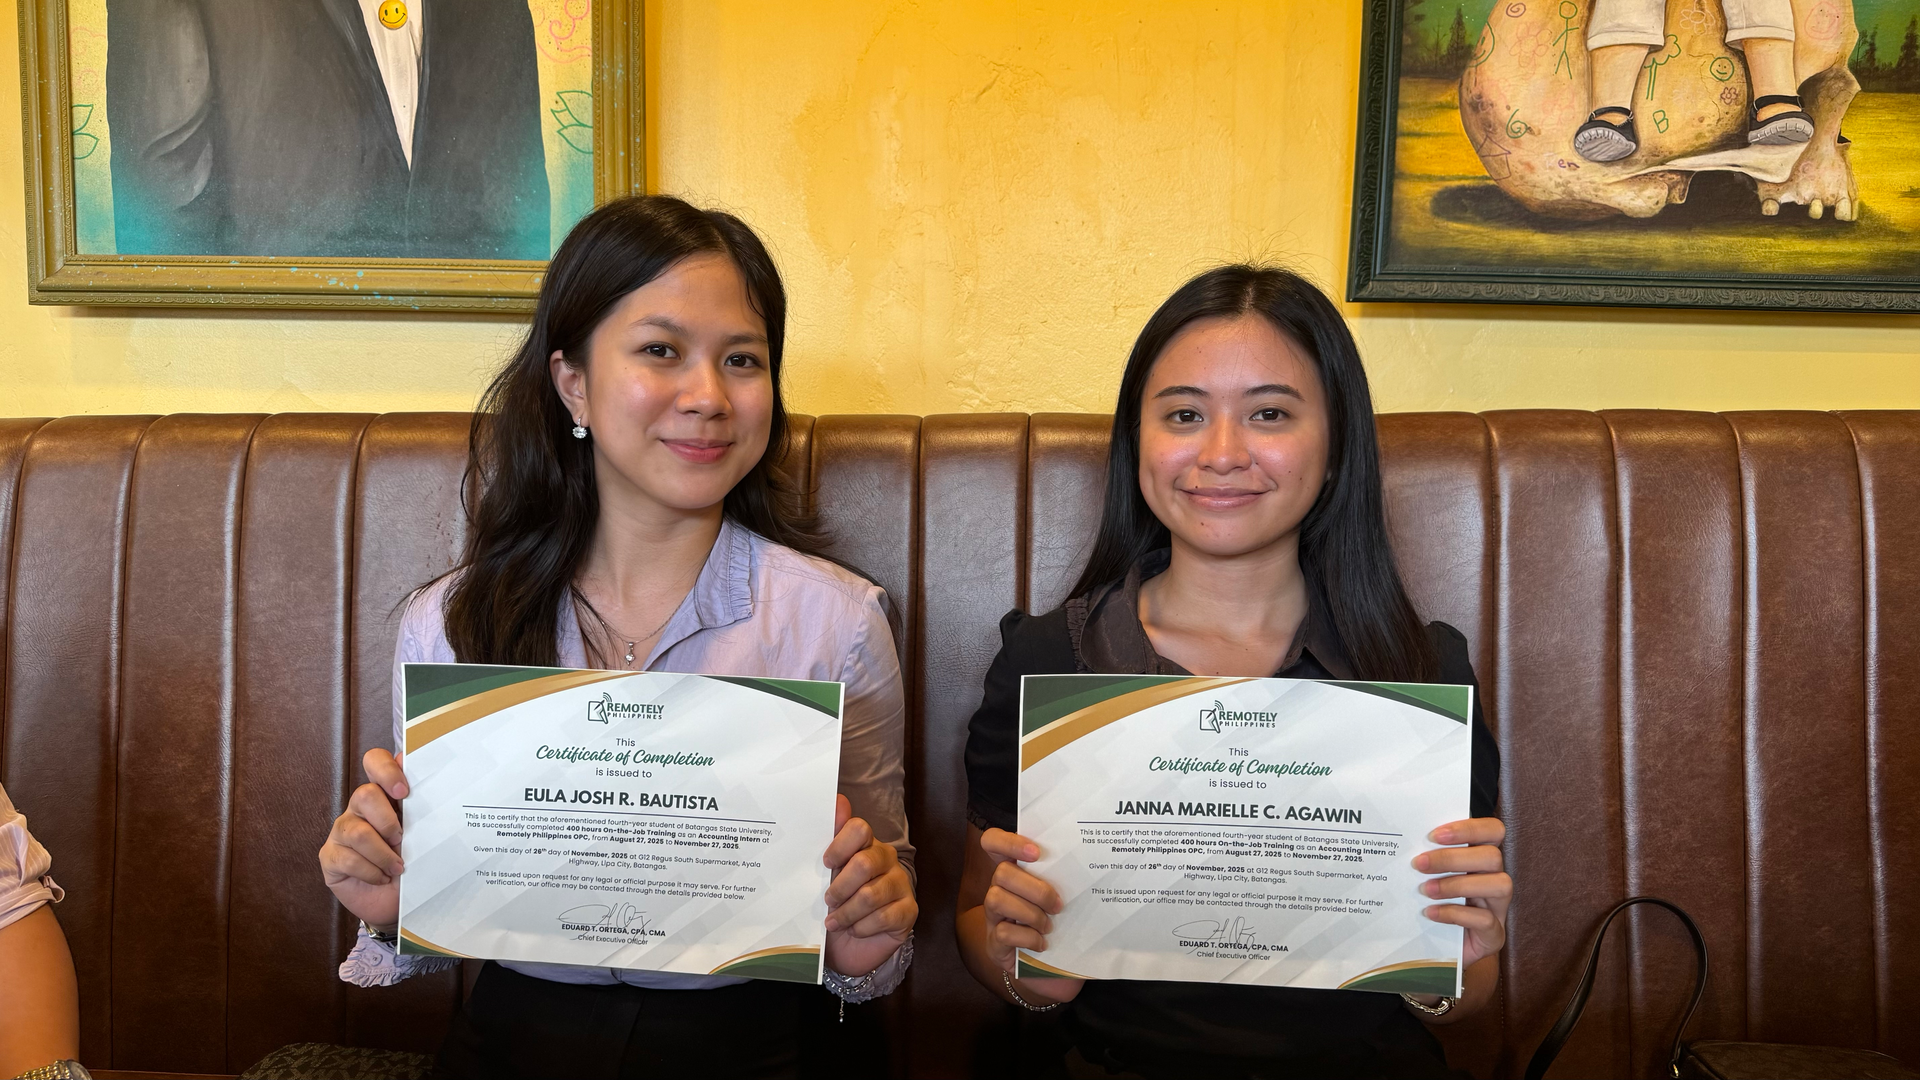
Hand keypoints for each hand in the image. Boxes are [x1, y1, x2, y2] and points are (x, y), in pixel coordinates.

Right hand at [318, 748, 408, 931]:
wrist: (397, 903)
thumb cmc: (413, 865)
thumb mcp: (423, 837)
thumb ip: (423, 809)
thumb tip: (434, 779)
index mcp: (385, 796)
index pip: (375, 762)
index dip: (386, 770)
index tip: (404, 791)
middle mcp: (360, 809)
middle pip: (364, 794)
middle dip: (387, 820)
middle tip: (402, 839)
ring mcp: (342, 831)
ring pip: (357, 831)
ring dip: (383, 854)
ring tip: (398, 868)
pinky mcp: (330, 856)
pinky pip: (348, 859)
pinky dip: (371, 872)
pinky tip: (381, 878)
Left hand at [822, 794, 915, 977]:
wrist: (848, 945)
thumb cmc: (837, 905)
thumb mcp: (826, 877)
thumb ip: (831, 840)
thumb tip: (838, 799)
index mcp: (866, 845)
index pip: (859, 829)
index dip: (840, 845)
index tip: (826, 863)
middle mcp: (887, 859)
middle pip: (864, 863)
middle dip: (840, 887)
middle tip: (828, 901)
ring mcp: (901, 884)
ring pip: (870, 895)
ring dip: (847, 913)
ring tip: (834, 922)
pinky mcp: (909, 910)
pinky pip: (883, 917)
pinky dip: (862, 927)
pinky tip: (855, 930)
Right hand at [978, 828, 1071, 978]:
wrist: (1049, 969)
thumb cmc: (1058, 925)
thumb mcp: (1061, 899)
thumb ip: (1064, 880)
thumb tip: (1091, 862)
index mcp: (1015, 872)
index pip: (993, 842)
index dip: (1008, 841)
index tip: (1036, 852)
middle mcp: (998, 889)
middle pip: (1001, 872)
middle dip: (1035, 889)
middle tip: (1058, 905)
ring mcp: (993, 917)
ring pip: (995, 899)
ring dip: (1030, 913)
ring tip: (1049, 926)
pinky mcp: (994, 942)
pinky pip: (1003, 932)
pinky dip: (1027, 937)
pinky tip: (1042, 943)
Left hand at [1414, 817, 1509, 970]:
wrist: (1435, 953)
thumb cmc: (1430, 905)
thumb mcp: (1428, 878)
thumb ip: (1425, 859)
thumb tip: (1401, 841)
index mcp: (1481, 859)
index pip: (1493, 831)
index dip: (1468, 828)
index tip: (1434, 835)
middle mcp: (1495, 880)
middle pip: (1493, 856)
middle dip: (1453, 858)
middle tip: (1419, 864)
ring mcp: (1498, 909)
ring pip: (1500, 884)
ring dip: (1457, 884)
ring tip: (1426, 890)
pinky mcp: (1494, 935)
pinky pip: (1486, 920)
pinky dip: (1455, 913)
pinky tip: (1430, 913)